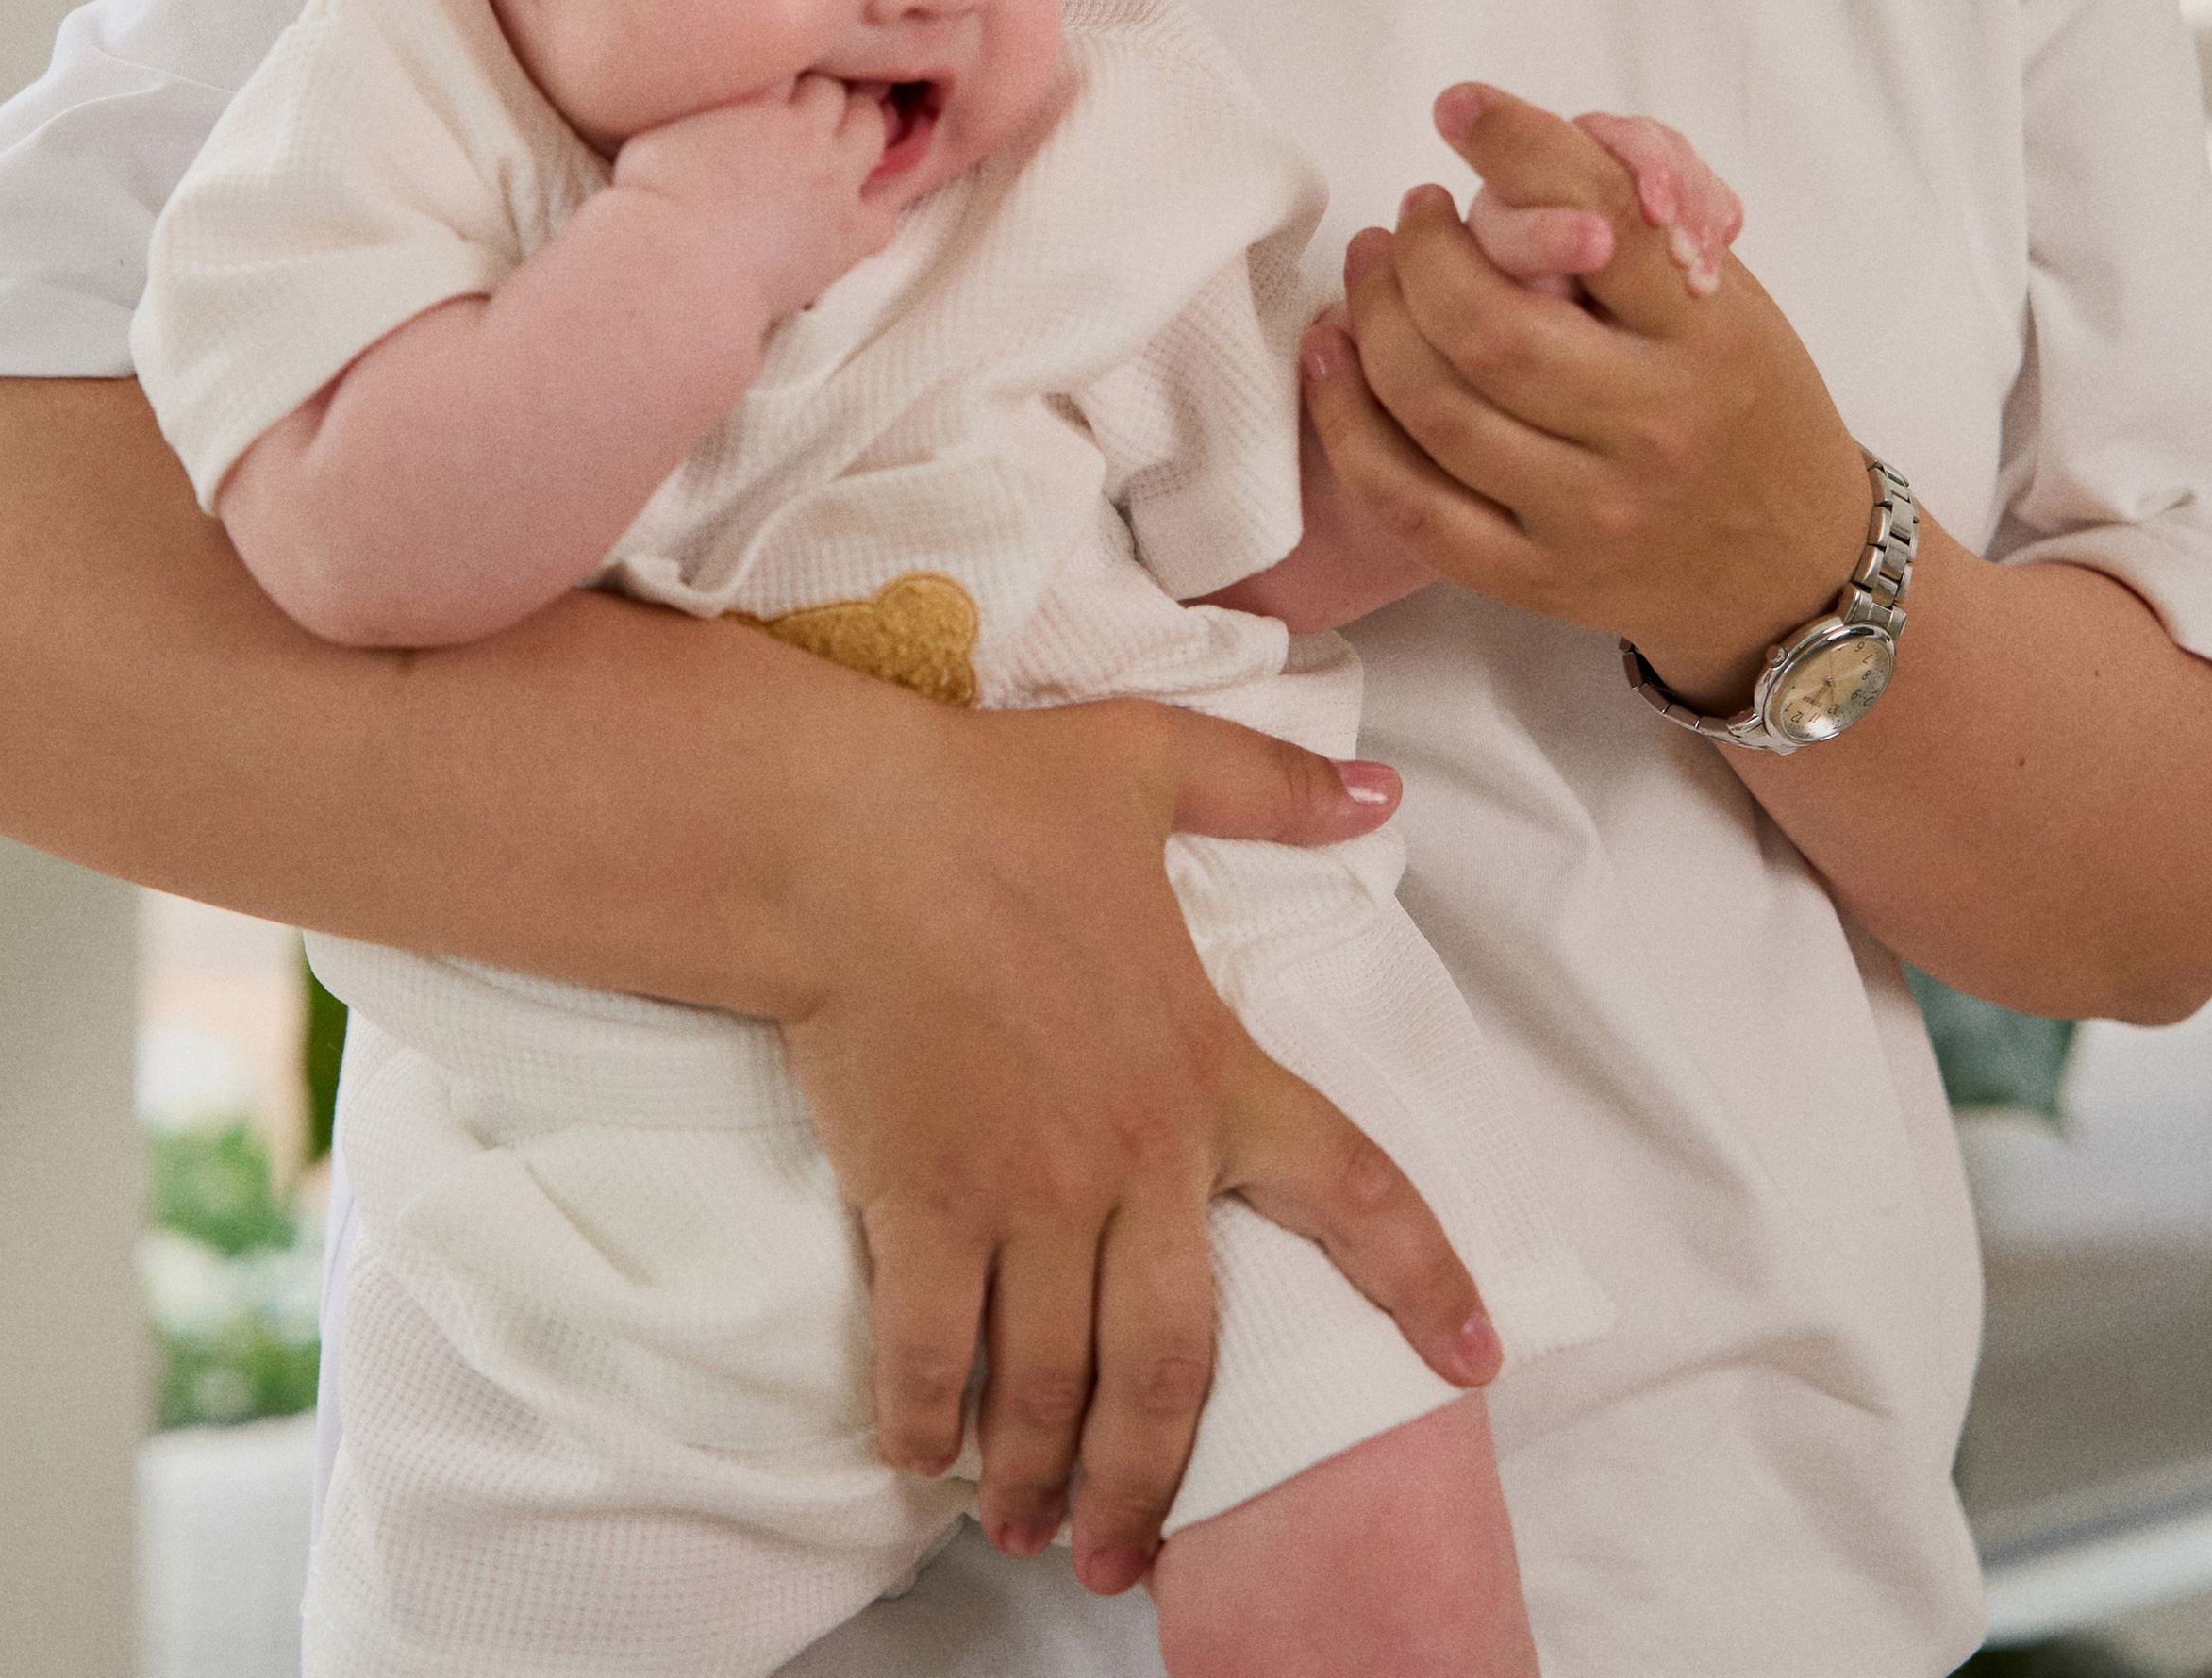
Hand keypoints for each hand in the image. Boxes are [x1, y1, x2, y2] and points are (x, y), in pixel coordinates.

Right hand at [613, 74, 896, 329]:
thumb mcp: (666, 124)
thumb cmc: (654, 199)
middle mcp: (808, 133)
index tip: (778, 83)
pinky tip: (853, 208)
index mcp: (764, 99)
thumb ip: (704, 96)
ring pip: (871, 132)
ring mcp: (836, 183)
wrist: (679, 268)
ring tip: (836, 142)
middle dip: (826, 95)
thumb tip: (710, 81)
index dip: (788, 69)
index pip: (797, 61)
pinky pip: (886, 211)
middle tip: (809, 109)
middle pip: (838, 92)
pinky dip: (875, 205)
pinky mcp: (850, 235)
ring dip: (858, 129)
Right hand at [770, 693, 1500, 1592]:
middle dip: (1151, 1477)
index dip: (1421, 1280)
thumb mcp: (1148, 767)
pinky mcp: (927, 1207)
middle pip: (1177, 1363)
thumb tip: (1379, 790)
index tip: (1475, 1360)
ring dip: (1042, 1477)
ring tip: (1029, 1528)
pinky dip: (930, 1424)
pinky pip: (935, 1356)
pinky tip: (924, 1460)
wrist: (844, 837)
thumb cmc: (989, 800)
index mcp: (1206, 1067)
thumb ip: (1270, 790)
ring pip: (1056, 1384)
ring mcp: (1029, 1195)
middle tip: (1127, 1553)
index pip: (1349, 1186)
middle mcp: (1133, 1157)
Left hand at [1304, 86, 1869, 708]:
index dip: (1518, 148)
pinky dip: (1349, 423)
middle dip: (1422, 251)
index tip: (1460, 107)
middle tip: (1413, 213)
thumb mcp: (1724, 297)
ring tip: (1372, 266)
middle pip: (1490, 325)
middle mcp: (1653, 427)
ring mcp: (1592, 513)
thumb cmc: (1741, 400)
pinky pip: (1411, 504)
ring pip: (1437, 409)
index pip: (1604, 220)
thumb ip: (1632, 220)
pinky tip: (1333, 357)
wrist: (1789, 567)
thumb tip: (1517, 141)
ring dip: (1374, 318)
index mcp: (1709, 337)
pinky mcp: (1538, 579)